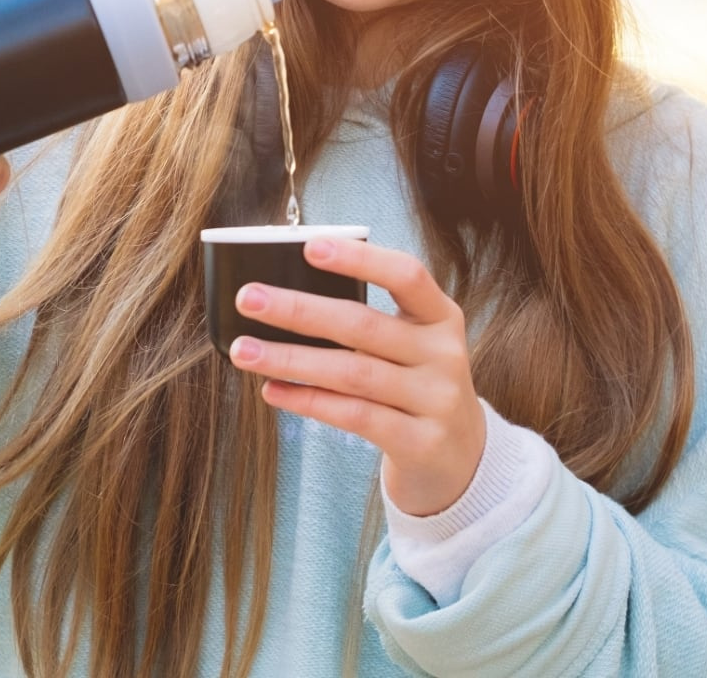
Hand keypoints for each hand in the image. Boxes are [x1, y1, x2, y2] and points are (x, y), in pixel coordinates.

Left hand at [226, 237, 485, 516]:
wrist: (462, 459)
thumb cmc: (419, 388)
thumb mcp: (414, 346)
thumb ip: (370, 323)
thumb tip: (286, 295)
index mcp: (442, 317)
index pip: (407, 275)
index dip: (359, 259)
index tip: (309, 246)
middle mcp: (444, 354)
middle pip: (363, 325)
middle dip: (299, 309)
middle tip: (248, 298)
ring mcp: (436, 400)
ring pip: (352, 372)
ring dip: (291, 358)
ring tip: (244, 351)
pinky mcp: (420, 442)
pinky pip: (354, 416)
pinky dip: (308, 401)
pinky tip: (273, 390)